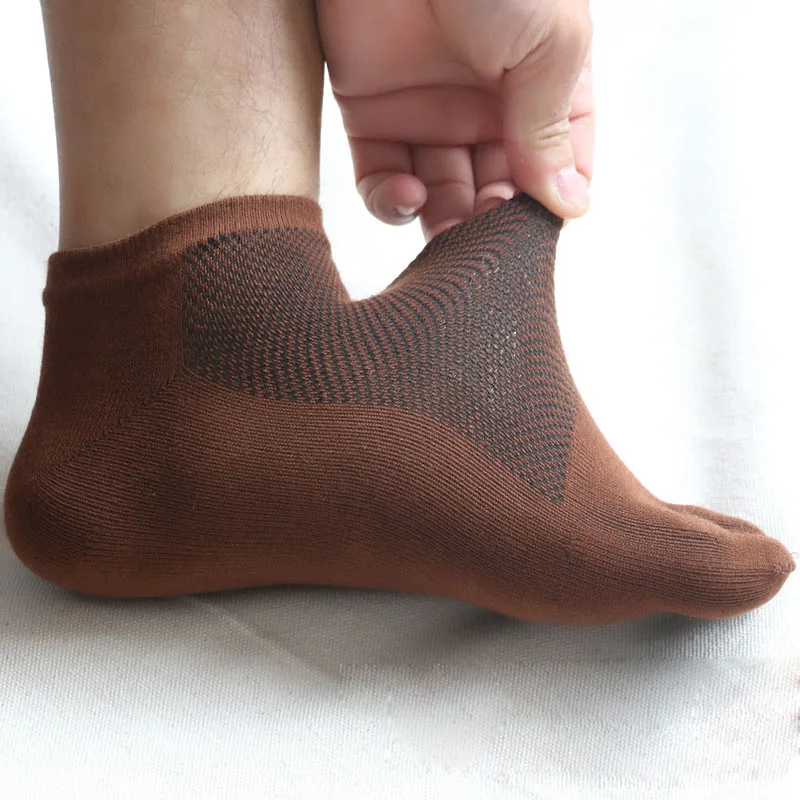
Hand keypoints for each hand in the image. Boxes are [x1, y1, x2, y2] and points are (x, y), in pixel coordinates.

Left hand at [316, 0, 593, 239]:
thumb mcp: (549, 41)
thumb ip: (550, 128)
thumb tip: (568, 205)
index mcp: (544, 84)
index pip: (558, 165)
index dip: (550, 205)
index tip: (538, 231)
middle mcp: (488, 104)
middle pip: (496, 193)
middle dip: (493, 224)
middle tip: (488, 239)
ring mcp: (429, 111)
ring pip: (441, 198)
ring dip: (447, 227)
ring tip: (451, 231)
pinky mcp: (370, 114)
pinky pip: (382, 182)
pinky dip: (394, 202)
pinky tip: (409, 195)